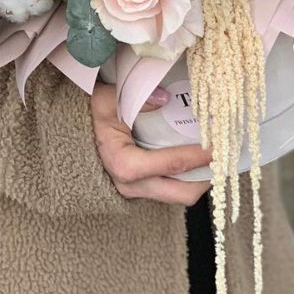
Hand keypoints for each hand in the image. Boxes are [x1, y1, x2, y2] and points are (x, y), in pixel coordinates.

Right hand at [91, 81, 212, 205]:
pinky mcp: (140, 189)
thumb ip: (136, 98)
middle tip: (224, 156)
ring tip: (216, 159)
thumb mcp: (107, 101)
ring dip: (199, 180)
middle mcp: (132, 186)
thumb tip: (165, 97)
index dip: (199, 155)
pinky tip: (196, 160)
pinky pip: (170, 189)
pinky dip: (186, 178)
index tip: (219, 144)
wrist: (69, 136)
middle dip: (207, 178)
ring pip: (178, 196)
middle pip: (182, 194)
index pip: (173, 164)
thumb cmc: (88, 117)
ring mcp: (136, 191)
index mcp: (125, 165)